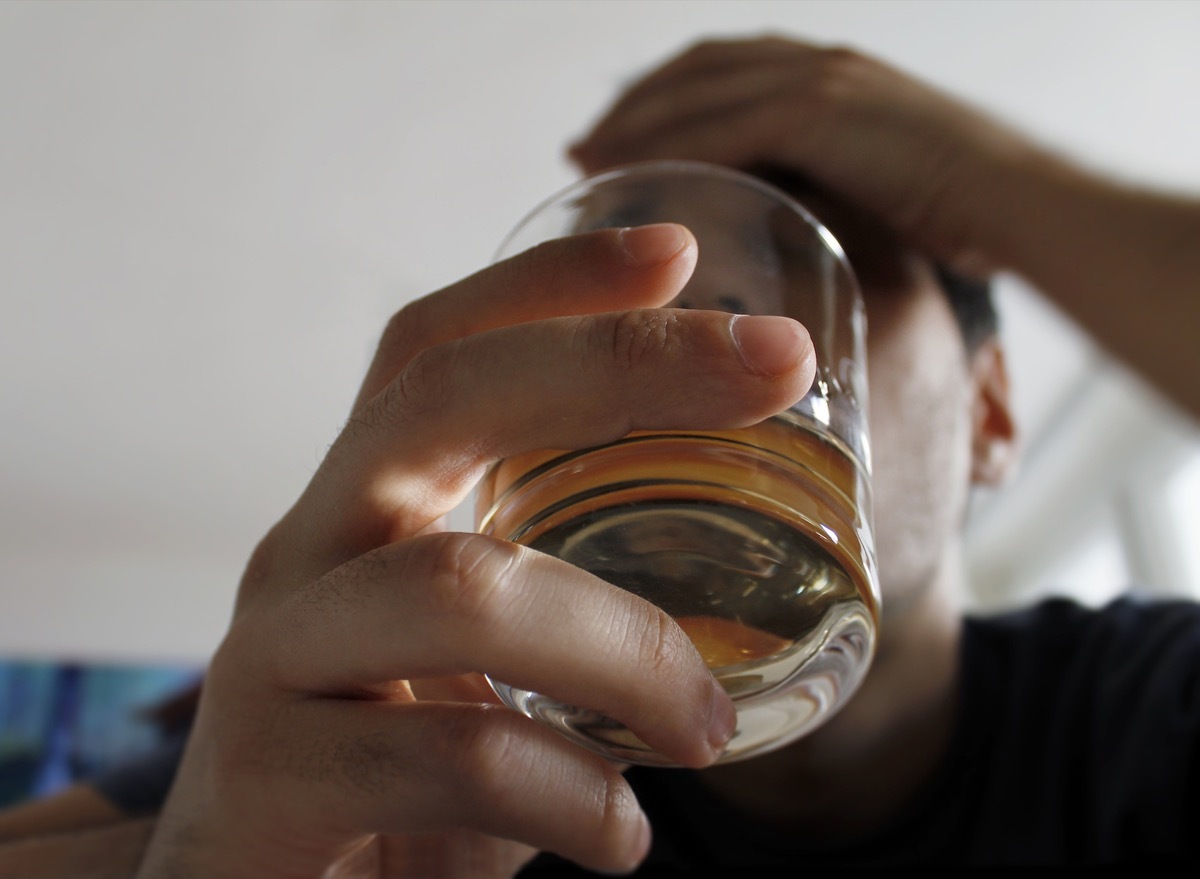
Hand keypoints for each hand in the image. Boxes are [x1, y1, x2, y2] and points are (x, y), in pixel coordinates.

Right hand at [136, 224, 815, 877]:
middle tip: (778, 363)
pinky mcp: (265, 779)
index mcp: (362, 515)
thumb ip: (557, 621)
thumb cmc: (382, 785)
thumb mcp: (473, 676)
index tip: (678, 250)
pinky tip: (618, 837)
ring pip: (462, 587)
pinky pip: (451, 756)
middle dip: (620, 360)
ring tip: (706, 728)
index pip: (434, 352)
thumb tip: (736, 603)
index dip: (548, 283)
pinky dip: (571, 795)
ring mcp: (272, 658)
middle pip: (441, 400)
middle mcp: (304, 554)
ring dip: (628, 649)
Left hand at [570, 36, 1032, 273]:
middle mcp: (817, 64)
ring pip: (699, 93)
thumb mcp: (883, 188)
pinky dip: (671, 151)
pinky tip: (630, 177)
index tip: (616, 133)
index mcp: (830, 75)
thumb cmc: (964, 213)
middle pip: (696, 68)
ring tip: (586, 161)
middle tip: (582, 147)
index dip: (662, 95)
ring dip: (635, 125)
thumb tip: (789, 234)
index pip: (723, 67)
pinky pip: (724, 129)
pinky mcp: (823, 115)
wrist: (1023, 204)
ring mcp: (820, 83)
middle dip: (633, 103)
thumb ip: (830, 190)